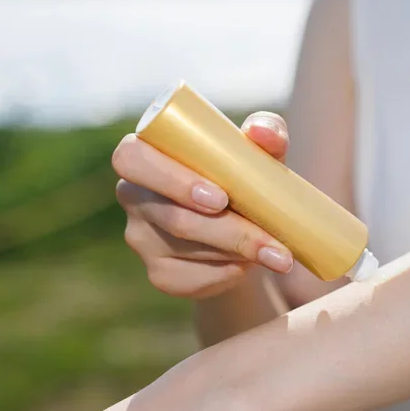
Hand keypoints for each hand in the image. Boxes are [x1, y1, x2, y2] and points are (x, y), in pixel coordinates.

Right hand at [112, 112, 293, 298]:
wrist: (246, 229)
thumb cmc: (245, 176)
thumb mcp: (259, 152)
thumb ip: (266, 132)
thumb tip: (262, 134)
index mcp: (145, 153)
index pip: (132, 159)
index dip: (171, 179)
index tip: (221, 196)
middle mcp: (133, 195)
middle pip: (170, 216)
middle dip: (222, 228)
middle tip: (266, 236)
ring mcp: (141, 238)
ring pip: (188, 249)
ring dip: (238, 250)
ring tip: (277, 249)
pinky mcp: (159, 274)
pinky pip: (194, 278)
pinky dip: (230, 272)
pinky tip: (249, 264)